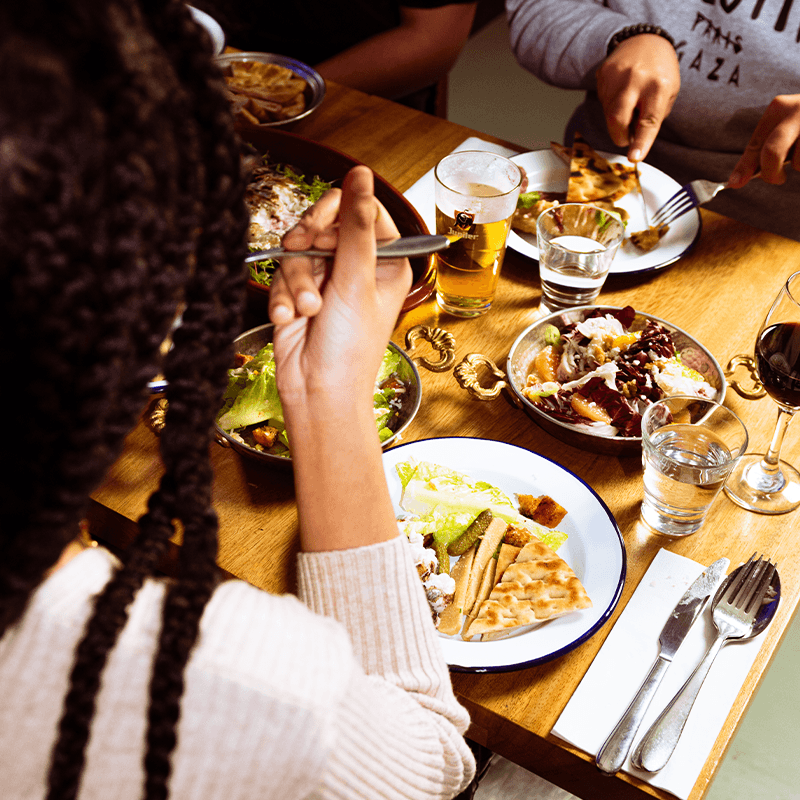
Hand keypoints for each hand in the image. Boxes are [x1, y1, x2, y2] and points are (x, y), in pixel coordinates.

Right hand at [268, 166, 412, 413]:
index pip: (362, 210)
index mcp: (386, 261)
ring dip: (295, 279)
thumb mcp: (356, 280)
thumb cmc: (350, 348)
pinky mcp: (299, 291)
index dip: (338, 214)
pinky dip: (282, 295)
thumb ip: (356, 225)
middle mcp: (356, 265)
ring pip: (297, 248)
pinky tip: (291, 317)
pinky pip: (281, 273)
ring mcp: (327, 278)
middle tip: (304, 255)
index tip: (324, 229)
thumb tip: (362, 175)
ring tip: (306, 308)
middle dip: (309, 245)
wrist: (318, 391)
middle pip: (324, 222)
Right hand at [596, 34, 680, 161]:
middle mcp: (635, 79)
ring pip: (609, 113)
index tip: (634, 157)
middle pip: (618, 119)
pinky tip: (621, 91)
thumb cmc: (660, 71)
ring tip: (630, 101)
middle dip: (619, 135)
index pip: (648, 121)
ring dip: (618, 117)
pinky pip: (602, 101)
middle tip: (626, 137)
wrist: (645, 40)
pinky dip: (611, 104)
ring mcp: (616, 76)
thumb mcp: (668, 93)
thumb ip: (653, 117)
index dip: (640, 142)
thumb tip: (635, 140)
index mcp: (658, 86)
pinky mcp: (602, 74)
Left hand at [728, 94, 799, 187]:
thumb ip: (759, 152)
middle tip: (777, 179)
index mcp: (778, 108)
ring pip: (799, 162)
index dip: (744, 168)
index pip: (756, 145)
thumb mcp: (780, 129)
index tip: (735, 184)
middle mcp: (797, 110)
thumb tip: (735, 182)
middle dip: (771, 174)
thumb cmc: (799, 124)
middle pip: (773, 153)